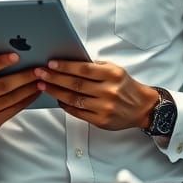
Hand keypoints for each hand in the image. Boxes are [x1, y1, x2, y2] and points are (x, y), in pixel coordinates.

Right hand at [0, 53, 40, 129]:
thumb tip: (10, 47)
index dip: (0, 62)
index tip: (16, 55)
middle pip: (3, 85)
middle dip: (23, 76)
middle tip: (38, 68)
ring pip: (12, 98)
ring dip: (30, 88)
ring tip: (42, 79)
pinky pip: (16, 108)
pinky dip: (29, 98)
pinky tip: (37, 90)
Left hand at [34, 59, 158, 130]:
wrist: (142, 107)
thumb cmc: (126, 87)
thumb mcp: (116, 71)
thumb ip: (96, 67)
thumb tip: (71, 62)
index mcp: (113, 75)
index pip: (84, 69)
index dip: (65, 66)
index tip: (51, 63)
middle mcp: (109, 91)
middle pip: (75, 84)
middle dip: (55, 77)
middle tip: (40, 73)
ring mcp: (104, 107)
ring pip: (73, 99)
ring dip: (55, 91)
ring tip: (43, 85)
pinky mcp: (101, 120)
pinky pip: (77, 112)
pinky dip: (65, 105)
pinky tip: (57, 98)